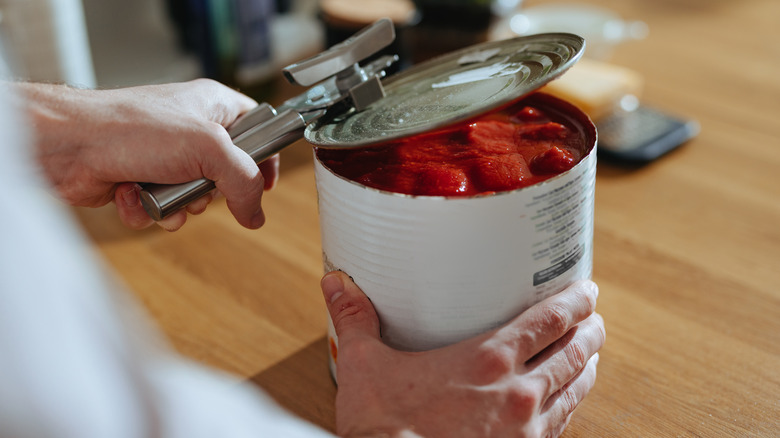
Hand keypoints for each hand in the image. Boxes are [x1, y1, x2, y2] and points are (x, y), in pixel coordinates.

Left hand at [14, 79, 278, 230]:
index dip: (265, 157)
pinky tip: (132, 195)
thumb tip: (256, 213)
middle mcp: (191, 131)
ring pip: (195, 199)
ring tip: (160, 190)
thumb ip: (244, 181)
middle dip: (211, 192)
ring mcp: (166, 157)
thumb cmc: (130, 128)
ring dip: (179, 205)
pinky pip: (163, 209)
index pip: (257, 129)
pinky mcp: (142, 180)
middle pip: (227, 175)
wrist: (68, 146)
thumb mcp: (208, 148)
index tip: (266, 183)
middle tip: (199, 184)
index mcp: (213, 107)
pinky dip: (149, 210)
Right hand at [320, 272, 604, 437]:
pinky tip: (567, 406)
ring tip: (592, 358)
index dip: (574, 302)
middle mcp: (517, 393)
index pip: (548, 321)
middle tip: (595, 320)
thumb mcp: (364, 367)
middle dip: (590, 333)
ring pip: (574, 392)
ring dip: (587, 370)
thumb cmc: (384, 429)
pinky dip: (571, 409)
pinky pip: (560, 428)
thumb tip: (335, 284)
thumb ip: (355, 321)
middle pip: (572, 354)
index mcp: (487, 360)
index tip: (586, 291)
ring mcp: (525, 431)